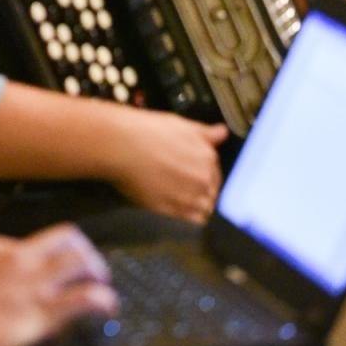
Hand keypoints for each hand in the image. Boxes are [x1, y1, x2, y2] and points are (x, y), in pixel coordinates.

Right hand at [0, 226, 117, 345]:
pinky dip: (103, 300)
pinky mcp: (44, 308)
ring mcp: (34, 281)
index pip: (38, 241)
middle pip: (67, 236)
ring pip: (81, 261)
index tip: (57, 269)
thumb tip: (6, 285)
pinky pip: (86, 297)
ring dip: (98, 272)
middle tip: (92, 269)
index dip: (53, 255)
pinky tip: (107, 308)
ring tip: (103, 286)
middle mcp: (21, 257)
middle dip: (85, 250)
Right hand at [110, 111, 227, 222]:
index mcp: (208, 157)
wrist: (122, 146)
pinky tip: (177, 209)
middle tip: (182, 186)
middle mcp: (204, 179)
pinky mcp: (174, 211)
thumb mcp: (181, 124)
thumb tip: (223, 132)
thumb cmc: (148, 131)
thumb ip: (205, 133)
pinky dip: (189, 217)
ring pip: (204, 208)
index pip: (215, 173)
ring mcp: (190, 197)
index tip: (191, 173)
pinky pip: (192, 221)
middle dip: (201, 190)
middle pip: (211, 192)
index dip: (203, 174)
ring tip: (179, 199)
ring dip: (196, 206)